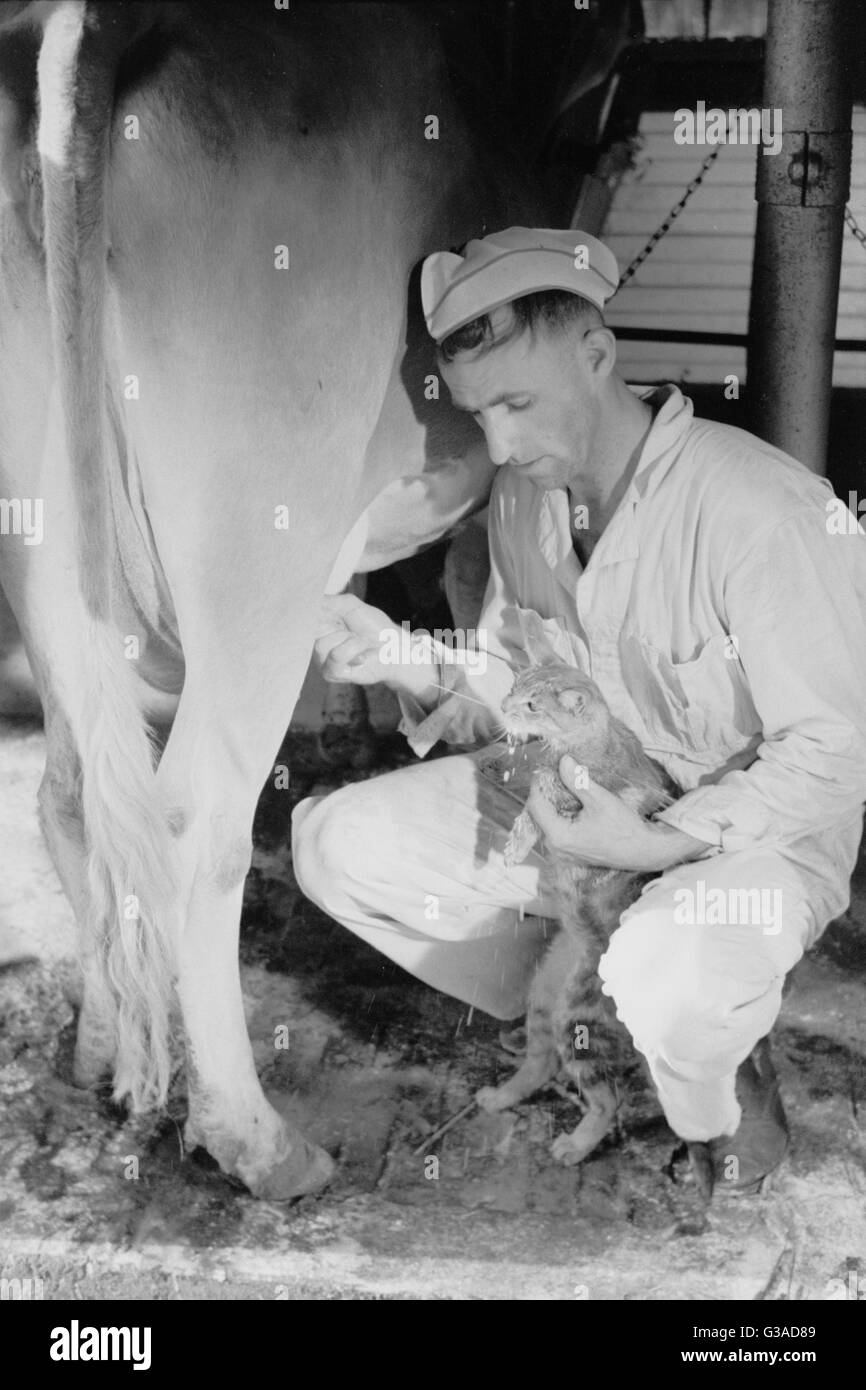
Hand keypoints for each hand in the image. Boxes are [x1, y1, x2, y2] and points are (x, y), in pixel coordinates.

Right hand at [314, 593, 438, 700]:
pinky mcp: (331, 673)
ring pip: (322, 645)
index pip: (304, 618)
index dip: (313, 613)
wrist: (393, 648)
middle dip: (337, 627)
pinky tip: (362, 656)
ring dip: (349, 640)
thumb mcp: (351, 605)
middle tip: (353, 632)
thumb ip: (329, 601)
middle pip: (310, 631)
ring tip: (360, 643)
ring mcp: (322, 660)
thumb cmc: (375, 628)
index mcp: (320, 626)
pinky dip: (354, 651)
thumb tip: (310, 600)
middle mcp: (317, 643)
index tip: (330, 612)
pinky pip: (336, 657)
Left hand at [526, 755, 709, 871]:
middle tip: (556, 773)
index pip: (536, 805)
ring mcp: (563, 852)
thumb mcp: (600, 800)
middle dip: (546, 793)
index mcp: (558, 836)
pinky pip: (557, 829)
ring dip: (554, 803)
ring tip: (565, 785)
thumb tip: (563, 761)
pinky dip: (562, 814)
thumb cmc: (624, 828)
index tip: (546, 768)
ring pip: (548, 821)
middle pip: (539, 814)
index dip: (539, 784)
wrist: (644, 851)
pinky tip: (572, 802)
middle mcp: (556, 848)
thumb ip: (577, 781)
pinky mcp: (571, 852)